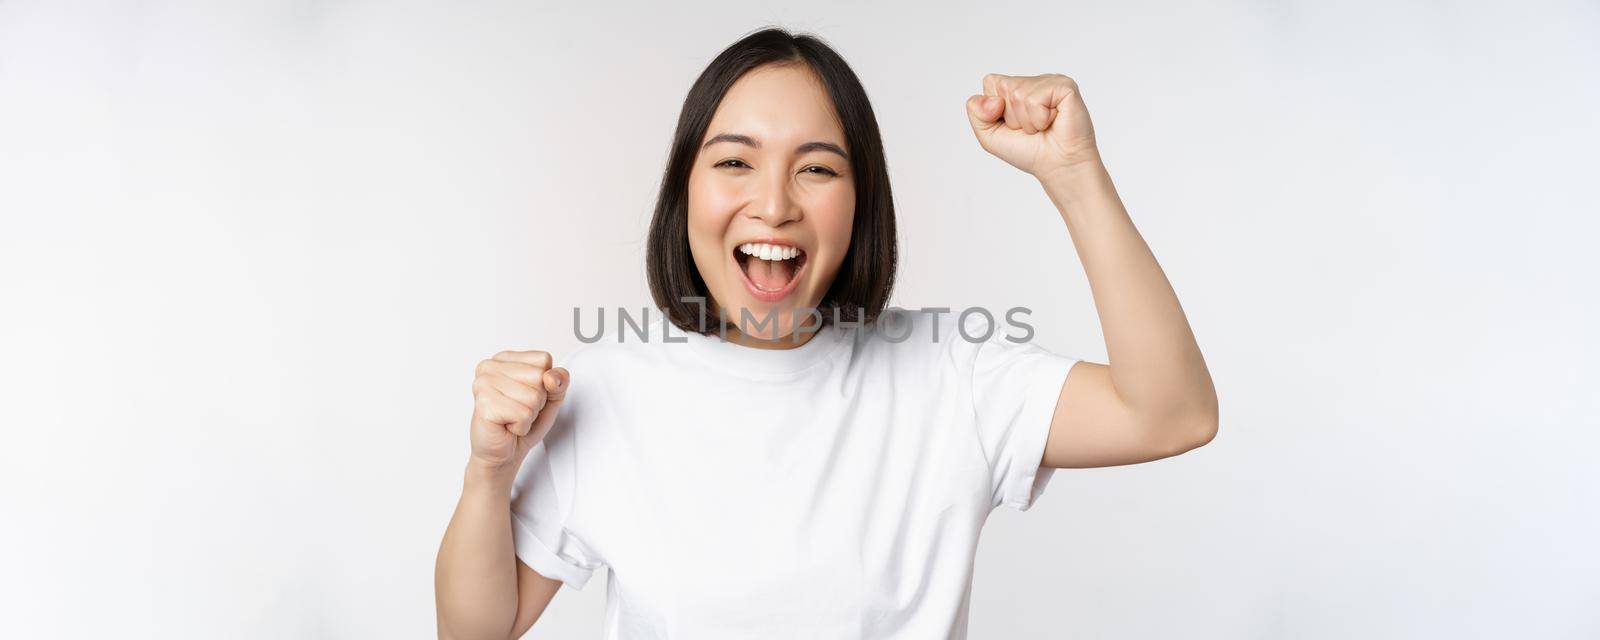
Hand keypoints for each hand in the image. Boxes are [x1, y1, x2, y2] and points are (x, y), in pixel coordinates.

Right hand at [467, 350, 567, 472]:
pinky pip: (523, 414)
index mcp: (505, 358)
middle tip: (519, 410)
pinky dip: (521, 426)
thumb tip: (551, 377)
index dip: (545, 384)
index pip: (544, 360)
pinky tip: (507, 426)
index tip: (526, 396)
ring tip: (512, 418)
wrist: (502, 453)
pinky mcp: (484, 404)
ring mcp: (484, 384)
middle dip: (537, 401)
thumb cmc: (523, 422)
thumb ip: (559, 381)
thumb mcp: (550, 397)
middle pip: (539, 377)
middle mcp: (490, 366)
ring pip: (533, 396)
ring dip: (529, 415)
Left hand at [966, 73, 1099, 178]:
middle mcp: (1034, 81)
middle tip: (1031, 129)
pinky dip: (1040, 119)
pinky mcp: (1065, 86)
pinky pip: (1035, 100)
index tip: (1014, 125)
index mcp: (1017, 88)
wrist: (1058, 166)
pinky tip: (1053, 122)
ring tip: (1043, 127)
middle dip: (1012, 117)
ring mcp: (1050, 81)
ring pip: (1018, 94)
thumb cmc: (1030, 151)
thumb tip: (994, 100)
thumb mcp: (989, 135)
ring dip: (1027, 121)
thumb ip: (976, 113)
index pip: (990, 82)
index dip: (994, 109)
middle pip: (1003, 87)